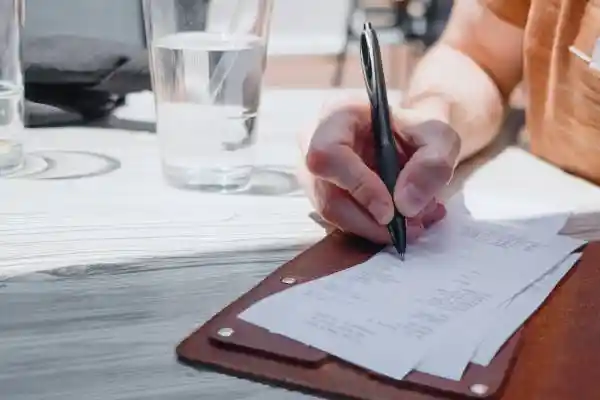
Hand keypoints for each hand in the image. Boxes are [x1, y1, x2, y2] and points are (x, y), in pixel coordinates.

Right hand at [298, 101, 460, 243]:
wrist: (414, 133)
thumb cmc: (421, 126)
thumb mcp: (440, 135)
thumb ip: (432, 163)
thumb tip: (406, 205)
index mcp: (338, 114)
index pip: (329, 154)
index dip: (357, 186)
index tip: (390, 211)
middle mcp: (315, 142)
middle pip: (327, 195)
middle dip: (371, 221)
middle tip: (412, 227)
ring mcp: (315, 172)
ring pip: (333, 215)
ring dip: (375, 228)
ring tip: (415, 223)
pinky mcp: (325, 194)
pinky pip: (341, 221)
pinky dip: (374, 229)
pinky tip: (404, 221)